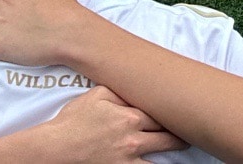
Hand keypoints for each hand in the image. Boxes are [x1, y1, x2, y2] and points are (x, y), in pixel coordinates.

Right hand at [11, 88, 181, 162]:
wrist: (55, 149)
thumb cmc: (73, 121)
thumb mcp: (97, 95)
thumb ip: (121, 92)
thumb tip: (138, 87)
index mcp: (130, 117)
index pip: (162, 114)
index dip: (173, 113)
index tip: (183, 112)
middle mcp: (134, 141)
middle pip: (168, 139)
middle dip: (179, 136)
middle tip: (188, 133)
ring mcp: (128, 160)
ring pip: (160, 160)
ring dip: (170, 153)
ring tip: (180, 148)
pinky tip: (162, 163)